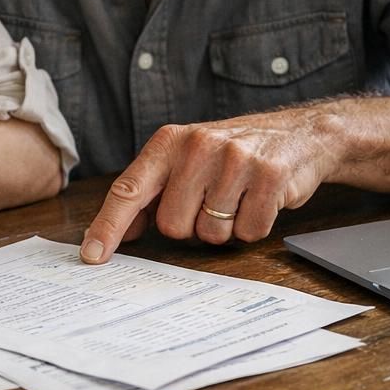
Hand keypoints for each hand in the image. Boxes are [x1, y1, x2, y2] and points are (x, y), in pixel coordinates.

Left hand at [79, 106, 345, 262]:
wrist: (297, 134)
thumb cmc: (232, 154)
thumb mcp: (185, 161)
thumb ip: (151, 193)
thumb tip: (120, 233)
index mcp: (168, 142)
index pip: (128, 189)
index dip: (109, 226)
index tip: (93, 255)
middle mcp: (198, 145)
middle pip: (172, 225)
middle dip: (192, 225)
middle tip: (212, 201)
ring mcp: (235, 159)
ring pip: (211, 233)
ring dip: (225, 227)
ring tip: (237, 198)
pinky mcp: (269, 175)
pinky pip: (249, 231)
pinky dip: (254, 226)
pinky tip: (259, 200)